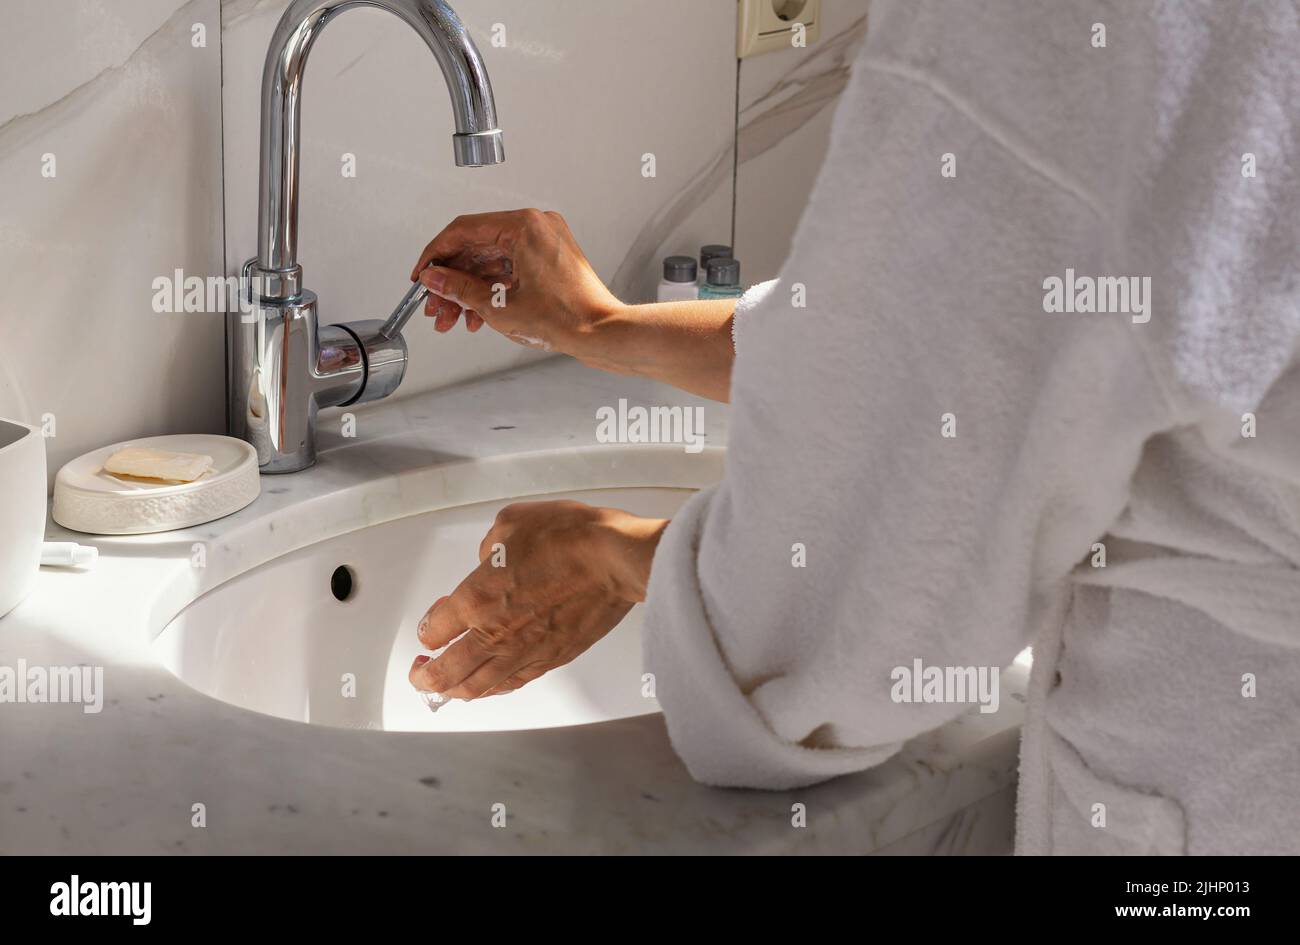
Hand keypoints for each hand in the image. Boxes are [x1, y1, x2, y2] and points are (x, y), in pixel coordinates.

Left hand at [408, 500, 666, 700]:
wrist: (615, 561)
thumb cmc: (570, 539)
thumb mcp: (512, 523)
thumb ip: (488, 547)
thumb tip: (488, 560)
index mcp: (476, 599)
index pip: (435, 629)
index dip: (427, 629)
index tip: (430, 626)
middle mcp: (495, 634)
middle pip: (446, 673)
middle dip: (425, 677)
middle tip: (419, 673)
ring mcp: (525, 652)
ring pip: (478, 688)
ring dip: (456, 691)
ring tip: (448, 689)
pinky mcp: (552, 659)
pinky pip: (513, 684)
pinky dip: (494, 689)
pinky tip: (490, 686)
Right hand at [410, 209, 621, 355]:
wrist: (600, 333)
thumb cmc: (565, 317)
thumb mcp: (497, 305)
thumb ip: (459, 288)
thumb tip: (434, 279)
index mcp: (524, 225)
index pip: (463, 230)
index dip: (436, 255)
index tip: (422, 275)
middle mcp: (536, 226)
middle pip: (477, 247)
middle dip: (452, 280)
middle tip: (436, 305)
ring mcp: (545, 242)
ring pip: (491, 261)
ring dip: (469, 289)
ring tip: (453, 317)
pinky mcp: (550, 259)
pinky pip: (510, 268)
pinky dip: (491, 288)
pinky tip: (476, 313)